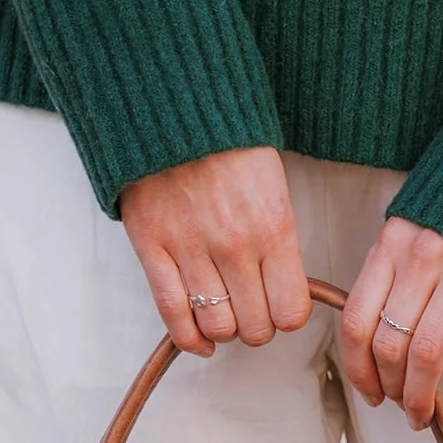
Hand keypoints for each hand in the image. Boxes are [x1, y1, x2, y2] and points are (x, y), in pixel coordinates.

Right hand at [120, 148, 312, 356]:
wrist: (171, 102)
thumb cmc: (227, 142)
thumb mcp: (273, 184)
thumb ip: (279, 239)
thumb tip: (283, 292)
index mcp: (273, 226)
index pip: (291, 311)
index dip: (286, 316)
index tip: (279, 305)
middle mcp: (234, 245)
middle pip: (255, 328)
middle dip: (256, 325)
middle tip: (250, 307)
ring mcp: (191, 248)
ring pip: (217, 328)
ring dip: (224, 329)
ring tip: (223, 311)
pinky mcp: (152, 247)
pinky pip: (174, 316)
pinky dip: (190, 339)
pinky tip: (200, 340)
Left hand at [340, 220, 442, 427]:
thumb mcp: (414, 224)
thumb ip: (392, 271)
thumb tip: (374, 337)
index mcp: (392, 244)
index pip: (357, 321)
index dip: (358, 369)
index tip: (370, 393)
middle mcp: (422, 255)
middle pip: (389, 343)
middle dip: (391, 389)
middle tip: (403, 408)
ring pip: (427, 351)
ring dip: (421, 395)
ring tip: (423, 414)